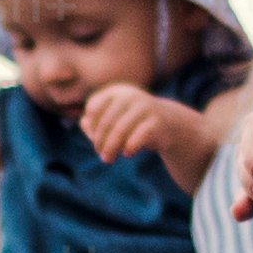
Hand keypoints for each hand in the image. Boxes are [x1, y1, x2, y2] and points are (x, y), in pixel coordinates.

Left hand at [77, 83, 205, 175]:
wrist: (168, 124)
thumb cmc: (133, 123)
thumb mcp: (113, 120)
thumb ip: (93, 123)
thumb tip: (84, 124)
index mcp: (116, 92)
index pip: (93, 108)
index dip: (91, 127)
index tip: (94, 141)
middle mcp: (129, 95)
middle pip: (106, 121)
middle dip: (100, 141)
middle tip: (102, 156)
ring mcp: (144, 107)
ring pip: (120, 129)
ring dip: (111, 147)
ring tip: (108, 160)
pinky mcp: (156, 121)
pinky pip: (139, 135)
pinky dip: (130, 146)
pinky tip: (127, 154)